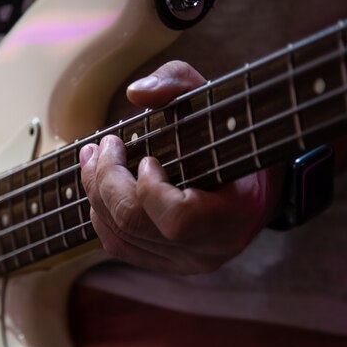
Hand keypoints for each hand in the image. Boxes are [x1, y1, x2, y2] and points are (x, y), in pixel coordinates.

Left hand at [79, 61, 282, 274]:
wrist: (255, 187)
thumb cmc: (234, 140)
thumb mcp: (217, 102)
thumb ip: (179, 82)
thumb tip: (136, 92)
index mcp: (232, 218)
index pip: (178, 218)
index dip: (150, 188)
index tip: (147, 157)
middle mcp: (206, 251)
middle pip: (134, 223)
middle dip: (106, 179)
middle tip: (103, 145)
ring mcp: (183, 263)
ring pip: (119, 236)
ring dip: (95, 191)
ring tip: (91, 157)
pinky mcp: (164, 264)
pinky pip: (117, 246)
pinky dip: (100, 213)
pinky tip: (99, 187)